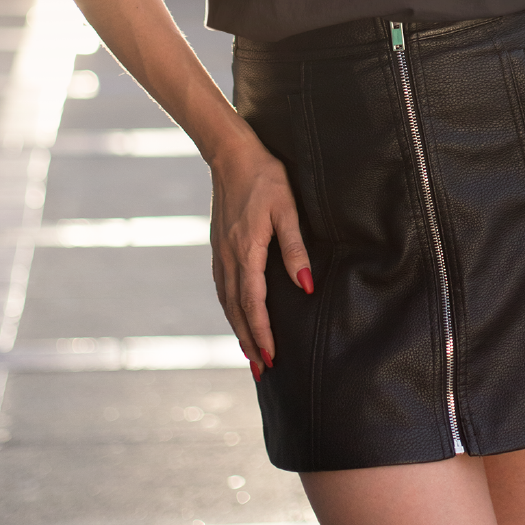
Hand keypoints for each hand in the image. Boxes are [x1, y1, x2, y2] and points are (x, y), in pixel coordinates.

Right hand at [210, 131, 311, 377]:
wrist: (231, 153)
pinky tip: (236, 315)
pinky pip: (222, 286)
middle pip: (236, 309)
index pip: (253, 302)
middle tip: (260, 371)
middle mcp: (229, 256)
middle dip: (249, 341)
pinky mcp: (218, 245)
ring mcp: (220, 251)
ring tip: (249, 353)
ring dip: (237, 329)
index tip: (271, 358)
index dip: (262, 333)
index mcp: (246, 249)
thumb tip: (305, 285)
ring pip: (226, 300)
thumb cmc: (265, 176)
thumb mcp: (287, 208)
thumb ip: (295, 247)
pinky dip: (230, 308)